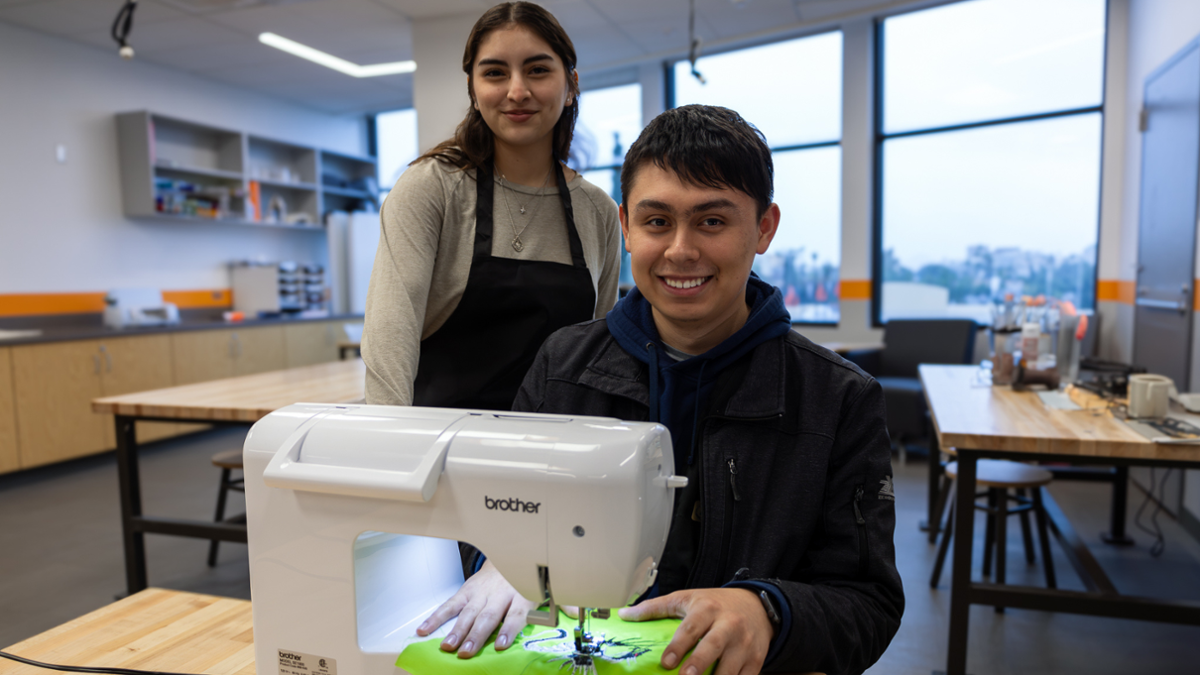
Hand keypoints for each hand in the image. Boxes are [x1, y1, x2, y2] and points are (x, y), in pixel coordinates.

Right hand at [415, 561, 533, 658]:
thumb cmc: (522, 584)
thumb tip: (542, 628)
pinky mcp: (466, 590)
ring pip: (468, 612)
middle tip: (467, 651)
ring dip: (458, 630)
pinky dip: (437, 617)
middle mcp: (500, 594)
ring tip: (448, 645)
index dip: (508, 630)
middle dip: (476, 635)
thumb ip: (538, 613)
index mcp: (521, 596)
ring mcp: (481, 592)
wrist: (509, 558)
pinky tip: (426, 629)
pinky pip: (450, 604)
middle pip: (488, 616)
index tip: (500, 645)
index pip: (516, 613)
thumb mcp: (537, 596)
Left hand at [618, 588, 772, 674]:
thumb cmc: (714, 604)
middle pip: (713, 646)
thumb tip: (624, 615)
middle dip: (699, 664)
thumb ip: (655, 607)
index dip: (678, 646)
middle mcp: (729, 625)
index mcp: (708, 609)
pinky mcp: (756, 660)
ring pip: (731, 669)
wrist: (756, 605)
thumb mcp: (686, 598)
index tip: (666, 662)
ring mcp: (744, 644)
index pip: (692, 628)